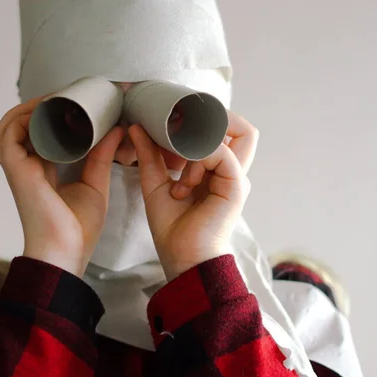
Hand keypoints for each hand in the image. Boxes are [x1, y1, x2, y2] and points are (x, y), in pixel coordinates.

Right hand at [0, 98, 124, 277]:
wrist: (66, 250)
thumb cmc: (77, 227)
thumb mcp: (95, 184)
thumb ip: (102, 156)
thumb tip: (116, 128)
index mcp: (42, 170)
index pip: (40, 133)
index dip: (51, 114)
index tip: (75, 100)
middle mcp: (26, 165)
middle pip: (22, 125)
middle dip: (40, 106)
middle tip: (65, 95)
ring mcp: (18, 167)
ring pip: (9, 125)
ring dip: (28, 108)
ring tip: (54, 99)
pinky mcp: (15, 169)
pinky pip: (8, 134)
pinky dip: (21, 118)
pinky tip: (43, 110)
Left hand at [129, 112, 258, 280]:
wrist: (181, 257)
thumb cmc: (172, 227)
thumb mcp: (155, 183)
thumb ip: (150, 154)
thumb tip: (137, 126)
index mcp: (216, 169)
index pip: (223, 128)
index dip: (201, 119)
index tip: (170, 129)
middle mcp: (230, 169)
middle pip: (240, 125)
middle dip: (210, 121)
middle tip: (180, 135)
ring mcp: (236, 176)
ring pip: (237, 131)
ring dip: (202, 140)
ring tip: (179, 166)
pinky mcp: (236, 185)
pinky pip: (220, 153)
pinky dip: (197, 160)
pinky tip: (184, 184)